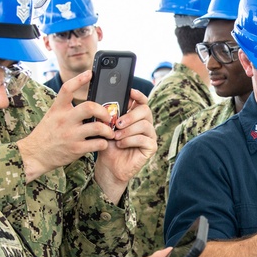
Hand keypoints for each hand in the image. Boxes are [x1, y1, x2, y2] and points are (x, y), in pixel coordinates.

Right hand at [18, 70, 114, 181]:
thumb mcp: (53, 116)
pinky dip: (104, 143)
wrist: (35, 154)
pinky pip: (98, 144)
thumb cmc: (47, 134)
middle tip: (108, 116)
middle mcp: (65, 119)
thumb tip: (88, 105)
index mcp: (58, 109)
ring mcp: (71, 134)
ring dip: (108, 130)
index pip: (67, 89)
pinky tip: (102, 143)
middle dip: (104, 111)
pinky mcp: (76, 149)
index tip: (90, 73)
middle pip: (90, 107)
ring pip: (98, 127)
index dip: (79, 79)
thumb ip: (67, 109)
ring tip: (109, 132)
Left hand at [93, 88, 156, 202]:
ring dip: (128, 130)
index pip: (141, 101)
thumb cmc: (107, 144)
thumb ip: (109, 114)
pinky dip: (130, 141)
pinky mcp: (151, 147)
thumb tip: (107, 101)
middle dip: (131, 115)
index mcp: (135, 116)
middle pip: (145, 110)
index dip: (138, 95)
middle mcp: (145, 124)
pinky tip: (120, 144)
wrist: (108, 165)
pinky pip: (144, 139)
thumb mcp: (105, 126)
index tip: (129, 92)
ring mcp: (150, 136)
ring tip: (116, 136)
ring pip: (144, 125)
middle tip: (117, 123)